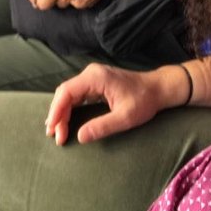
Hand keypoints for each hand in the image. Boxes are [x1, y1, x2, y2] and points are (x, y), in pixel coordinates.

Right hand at [45, 64, 168, 145]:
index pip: (67, 91)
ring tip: (56, 131)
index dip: (57, 111)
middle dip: (57, 114)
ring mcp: (93, 76)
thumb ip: (102, 126)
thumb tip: (80, 137)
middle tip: (55, 136)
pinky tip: (65, 120)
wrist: (158, 88)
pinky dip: (69, 108)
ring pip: (69, 93)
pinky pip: (76, 94)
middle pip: (64, 92)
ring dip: (62, 112)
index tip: (53, 129)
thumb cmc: (144, 101)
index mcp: (95, 77)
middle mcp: (90, 73)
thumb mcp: (125, 117)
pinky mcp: (95, 82)